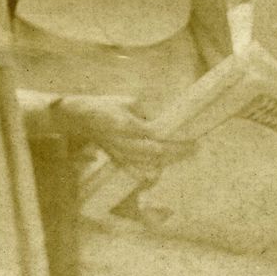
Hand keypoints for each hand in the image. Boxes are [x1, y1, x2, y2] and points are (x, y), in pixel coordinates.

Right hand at [44, 94, 187, 172]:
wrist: (81, 119)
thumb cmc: (106, 107)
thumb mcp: (129, 102)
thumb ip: (147, 114)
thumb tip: (164, 125)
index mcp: (127, 126)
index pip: (158, 136)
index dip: (175, 140)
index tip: (191, 137)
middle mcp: (124, 144)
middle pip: (157, 153)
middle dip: (178, 152)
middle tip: (194, 147)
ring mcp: (121, 155)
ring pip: (149, 164)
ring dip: (168, 161)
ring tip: (185, 155)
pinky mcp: (118, 161)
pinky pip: (137, 172)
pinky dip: (152, 173)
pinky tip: (162, 170)